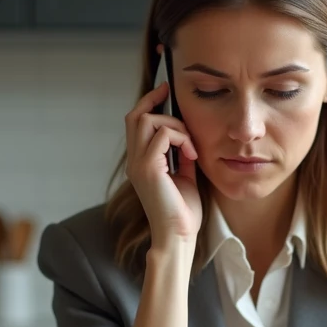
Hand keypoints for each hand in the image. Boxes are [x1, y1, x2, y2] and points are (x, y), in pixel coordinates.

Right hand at [123, 81, 201, 244]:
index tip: (165, 90)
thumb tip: (187, 138)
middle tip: (172, 96)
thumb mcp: (184, 176)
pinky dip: (181, 138)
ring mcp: (138, 164)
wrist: (178, 236)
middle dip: (155, 101)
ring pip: (146, 120)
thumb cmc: (183, 212)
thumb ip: (181, 156)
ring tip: (190, 145)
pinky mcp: (148, 169)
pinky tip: (192, 155)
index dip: (148, 103)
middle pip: (135, 116)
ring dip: (174, 125)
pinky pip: (161, 135)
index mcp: (140, 163)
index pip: (135, 123)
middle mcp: (134, 161)